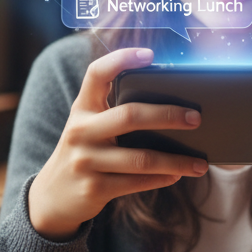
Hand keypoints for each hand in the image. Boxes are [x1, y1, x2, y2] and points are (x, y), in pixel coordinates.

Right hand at [28, 47, 207, 240]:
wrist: (52, 197)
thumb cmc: (84, 152)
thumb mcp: (89, 126)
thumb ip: (115, 112)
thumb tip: (171, 106)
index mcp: (82, 108)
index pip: (97, 74)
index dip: (121, 59)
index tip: (149, 54)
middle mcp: (80, 131)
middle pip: (130, 116)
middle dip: (168, 115)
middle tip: (196, 118)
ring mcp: (85, 161)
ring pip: (141, 158)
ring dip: (176, 161)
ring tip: (200, 163)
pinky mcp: (93, 189)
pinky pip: (136, 182)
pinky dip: (162, 178)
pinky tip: (178, 175)